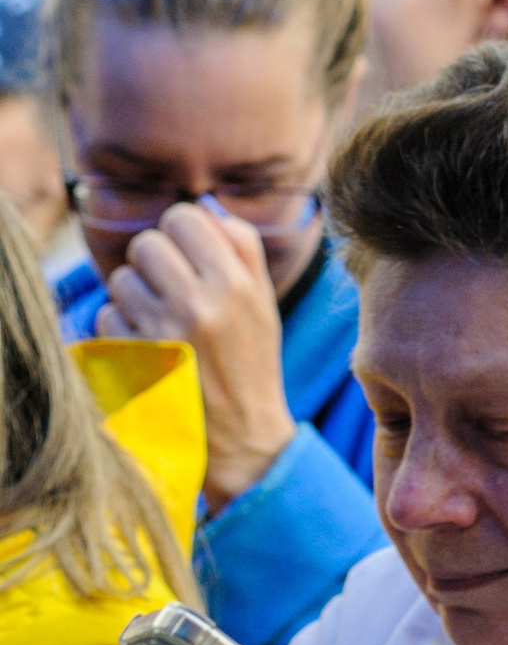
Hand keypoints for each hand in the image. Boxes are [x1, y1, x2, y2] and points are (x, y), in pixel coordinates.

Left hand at [95, 204, 295, 507]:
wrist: (240, 434)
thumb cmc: (251, 361)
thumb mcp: (263, 303)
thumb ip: (242, 249)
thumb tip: (205, 210)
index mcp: (237, 283)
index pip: (186, 217)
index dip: (182, 231)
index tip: (188, 251)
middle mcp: (200, 302)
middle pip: (148, 243)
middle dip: (154, 261)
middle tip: (170, 284)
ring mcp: (163, 330)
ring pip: (121, 279)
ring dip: (135, 294)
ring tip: (162, 318)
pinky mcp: (133, 356)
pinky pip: (107, 315)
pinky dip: (122, 327)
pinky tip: (149, 344)